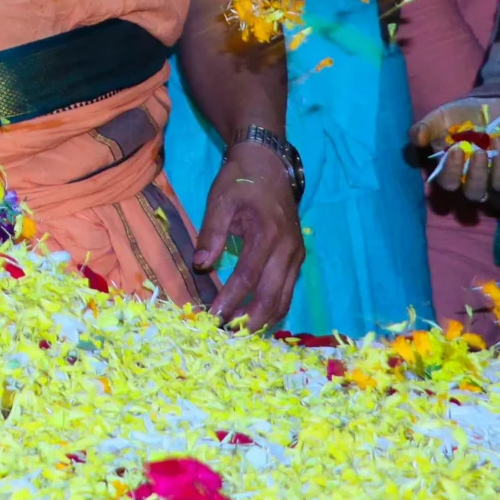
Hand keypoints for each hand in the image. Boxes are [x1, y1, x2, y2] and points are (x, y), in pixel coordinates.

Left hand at [192, 141, 303, 330]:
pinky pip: (288, 289)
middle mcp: (287, 249)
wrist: (268, 164)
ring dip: (264, 320)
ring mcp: (296, 254)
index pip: (249, 276)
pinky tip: (256, 319)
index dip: (232, 299)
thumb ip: (211, 232)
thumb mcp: (220, 199)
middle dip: (251, 319)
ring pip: (284, 298)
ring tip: (240, 334)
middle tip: (228, 335)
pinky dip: (274, 307)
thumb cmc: (240, 180)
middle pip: (273, 295)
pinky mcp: (297, 257)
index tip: (214, 317)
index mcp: (267, 234)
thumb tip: (201, 266)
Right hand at [409, 91, 499, 196]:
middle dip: (476, 174)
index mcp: (451, 171)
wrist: (491, 105)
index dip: (451, 171)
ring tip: (497, 141)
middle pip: (474, 192)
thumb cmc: (461, 115)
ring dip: (499, 168)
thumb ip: (426, 128)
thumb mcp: (440, 117)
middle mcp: (473, 180)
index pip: (448, 182)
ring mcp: (495, 177)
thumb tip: (417, 138)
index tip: (455, 149)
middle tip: (479, 151)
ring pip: (498, 186)